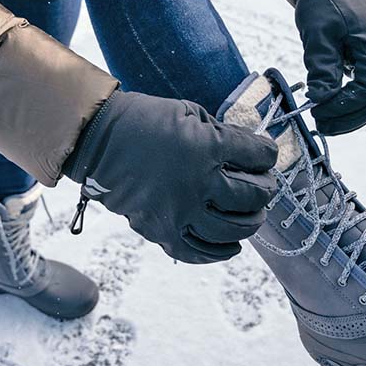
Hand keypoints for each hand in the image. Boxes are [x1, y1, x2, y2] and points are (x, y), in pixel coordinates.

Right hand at [64, 90, 277, 263]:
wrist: (99, 142)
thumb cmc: (144, 121)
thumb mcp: (190, 113)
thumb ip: (222, 132)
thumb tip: (250, 148)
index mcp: (207, 148)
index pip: (257, 156)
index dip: (267, 154)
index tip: (265, 154)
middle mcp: (198, 184)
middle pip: (252, 197)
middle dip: (265, 189)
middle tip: (264, 186)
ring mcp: (180, 212)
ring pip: (232, 230)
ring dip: (249, 223)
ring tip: (251, 215)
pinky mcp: (161, 231)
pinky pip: (197, 252)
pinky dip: (219, 252)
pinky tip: (231, 246)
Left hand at [294, 0, 365, 134]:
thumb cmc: (324, 3)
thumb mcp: (318, 33)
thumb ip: (322, 65)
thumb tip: (320, 98)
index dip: (345, 105)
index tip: (318, 110)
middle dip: (352, 117)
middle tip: (323, 126)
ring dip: (355, 114)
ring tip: (327, 122)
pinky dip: (355, 103)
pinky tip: (332, 107)